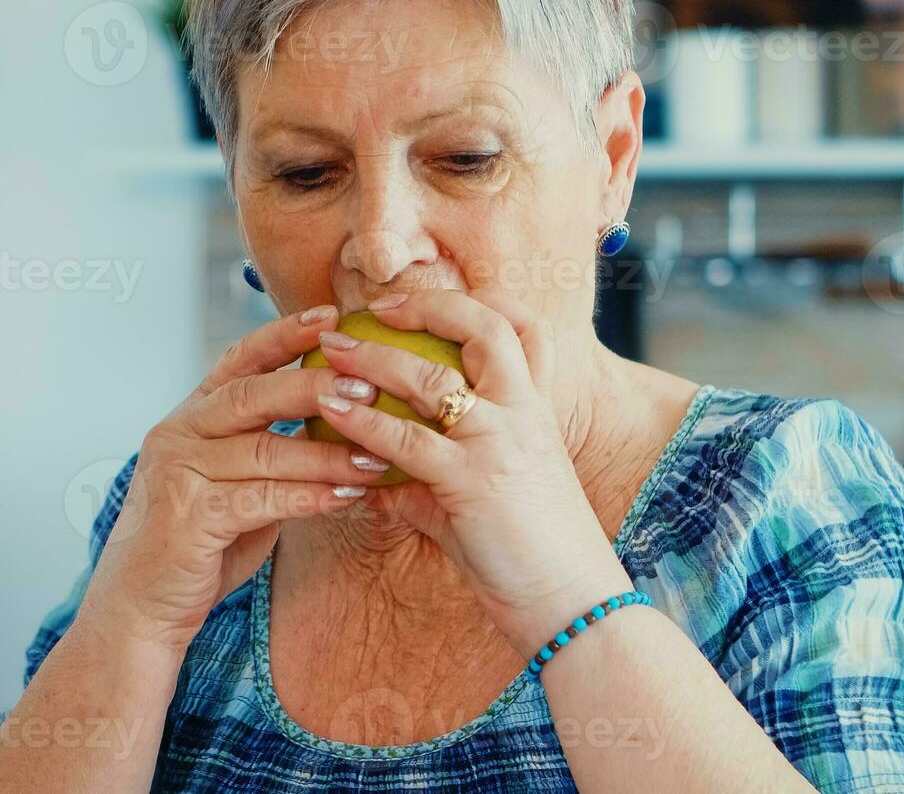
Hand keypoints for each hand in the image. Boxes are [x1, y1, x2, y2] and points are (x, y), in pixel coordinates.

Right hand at [77, 305, 386, 653]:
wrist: (141, 609)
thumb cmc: (193, 549)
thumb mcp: (233, 488)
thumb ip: (269, 456)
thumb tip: (336, 430)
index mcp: (189, 419)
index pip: (239, 360)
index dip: (285, 334)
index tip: (331, 316)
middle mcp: (178, 435)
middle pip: (254, 395)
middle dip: (315, 386)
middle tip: (369, 385)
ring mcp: (179, 474)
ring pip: (265, 449)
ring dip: (327, 454)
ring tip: (375, 456)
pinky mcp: (189, 516)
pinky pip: (261, 498)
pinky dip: (308, 497)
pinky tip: (345, 497)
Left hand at [307, 289, 635, 658]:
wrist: (571, 602)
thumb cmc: (530, 554)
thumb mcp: (486, 500)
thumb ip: (434, 482)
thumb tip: (378, 482)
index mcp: (537, 408)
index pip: (523, 327)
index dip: (475, 301)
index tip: (423, 301)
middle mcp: (524, 413)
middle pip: (484, 327)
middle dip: (426, 306)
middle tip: (372, 308)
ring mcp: (501, 443)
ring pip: (433, 378)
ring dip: (376, 359)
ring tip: (332, 351)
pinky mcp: (473, 482)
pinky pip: (407, 441)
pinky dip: (364, 423)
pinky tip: (331, 414)